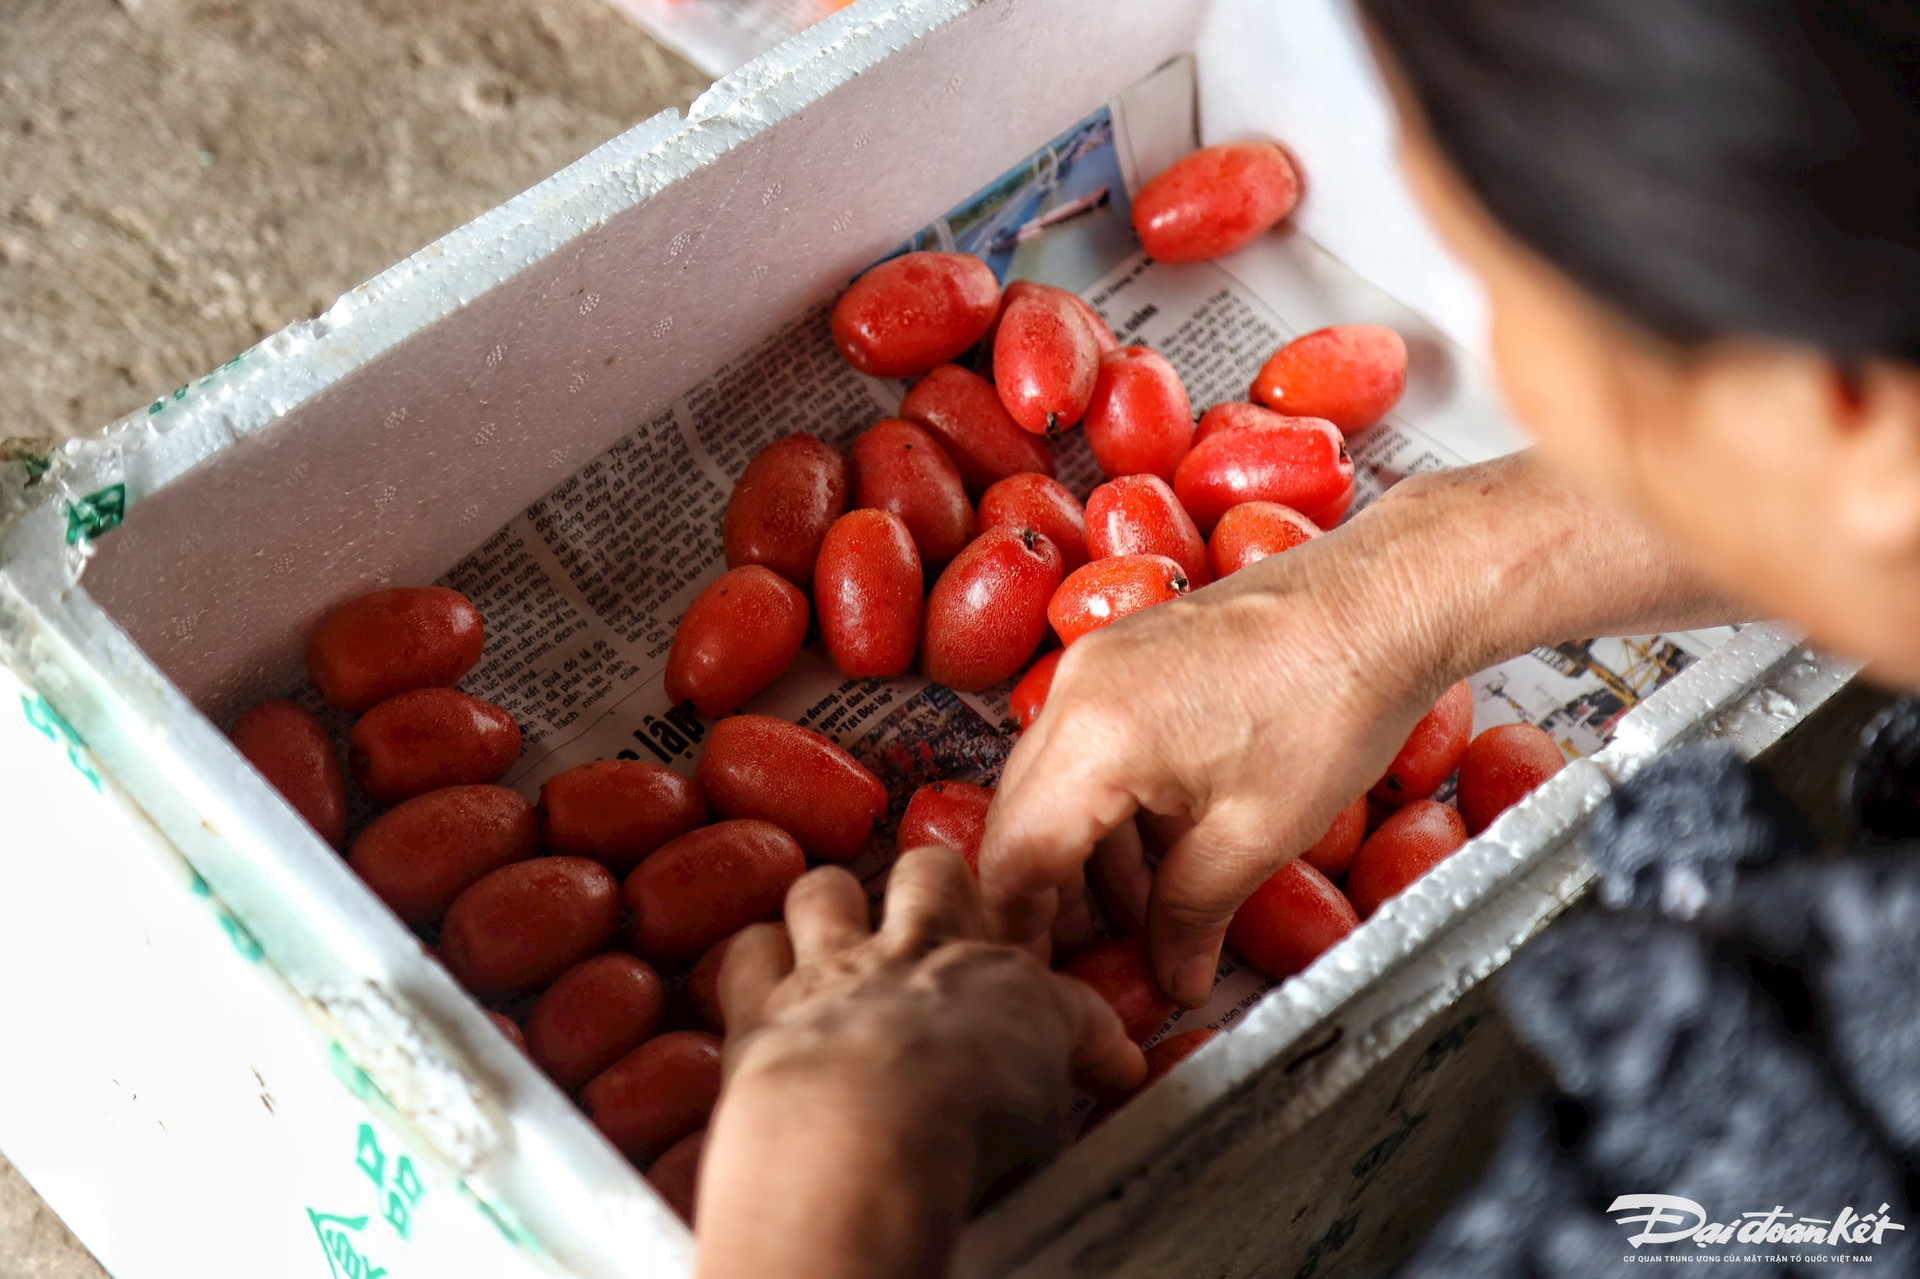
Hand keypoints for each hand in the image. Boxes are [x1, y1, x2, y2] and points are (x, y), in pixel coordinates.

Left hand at [695, 848, 1144, 1278]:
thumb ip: (1062, 1088)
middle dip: (934, 888)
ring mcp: (832, 972)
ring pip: (825, 888)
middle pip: (932, 873)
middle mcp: (917, 958)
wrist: (859, 1139)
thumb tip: (1108, 1081)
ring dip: (829, 908)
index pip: (1055, 985)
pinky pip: (747, 953)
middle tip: (935, 924)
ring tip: (833, 936)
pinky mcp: (760, 1007)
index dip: (1075, 1021)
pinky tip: (760, 985)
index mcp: (1001, 983)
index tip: (1089, 1056)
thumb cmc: (963, 1134)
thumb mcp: (1050, 1120)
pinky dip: (754, 964)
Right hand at [979, 452, 1735, 1007]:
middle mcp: (1073, 689)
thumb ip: (1192, 915)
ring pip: (1052, 778)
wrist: (1383, 599)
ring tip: (1134, 917)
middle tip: (1078, 962)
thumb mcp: (1257, 834)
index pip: (1015, 858)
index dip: (1019, 931)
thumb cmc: (1334, 704)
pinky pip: (1087, 740)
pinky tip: (1156, 847)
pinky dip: (1107, 801)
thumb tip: (1172, 977)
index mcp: (1094, 738)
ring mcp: (1096, 661)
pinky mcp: (1128, 651)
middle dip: (1043, 896)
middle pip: (1019, 817)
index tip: (1036, 981)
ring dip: (1079, 851)